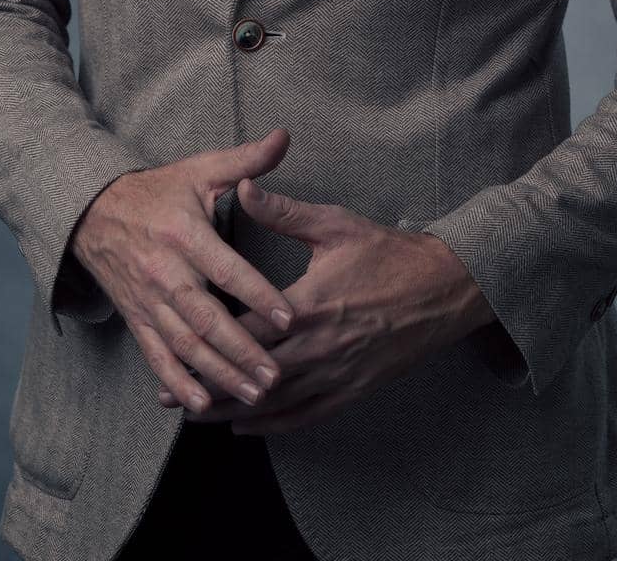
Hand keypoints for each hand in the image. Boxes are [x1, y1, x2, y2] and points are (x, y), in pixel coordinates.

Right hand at [70, 128, 297, 413]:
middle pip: (207, 318)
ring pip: (186, 344)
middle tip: (276, 374)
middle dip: (242, 350)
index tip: (289, 317)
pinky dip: (177, 382)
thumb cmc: (159, 191)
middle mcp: (165, 272)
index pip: (226, 270)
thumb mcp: (201, 169)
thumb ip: (246, 160)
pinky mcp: (136, 318)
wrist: (92, 212)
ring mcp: (148, 300)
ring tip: (254, 393)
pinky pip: (157, 355)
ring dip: (219, 372)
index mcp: (185, 234)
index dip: (257, 294)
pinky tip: (202, 403)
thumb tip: (285, 136)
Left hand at [156, 182, 495, 432]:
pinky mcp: (353, 390)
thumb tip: (240, 189)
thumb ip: (284, 212)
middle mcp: (319, 346)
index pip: (247, 330)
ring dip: (234, 412)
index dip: (208, 342)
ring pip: (274, 403)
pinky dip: (273, 426)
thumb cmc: (390, 253)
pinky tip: (248, 426)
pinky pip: (306, 417)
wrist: (445, 287)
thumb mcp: (336, 225)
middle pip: (252, 376)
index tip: (176, 347)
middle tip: (171, 397)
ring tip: (199, 417)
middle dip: (211, 388)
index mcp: (310, 303)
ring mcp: (337, 373)